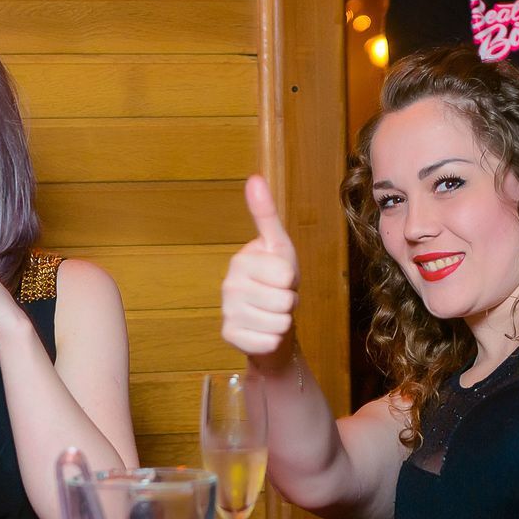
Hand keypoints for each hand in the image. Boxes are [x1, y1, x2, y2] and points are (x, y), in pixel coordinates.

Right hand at [221, 175, 299, 365]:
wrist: (268, 322)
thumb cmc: (276, 281)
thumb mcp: (278, 247)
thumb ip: (266, 215)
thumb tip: (254, 178)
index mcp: (240, 260)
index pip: (285, 273)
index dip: (291, 279)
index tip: (281, 279)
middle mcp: (228, 285)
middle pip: (284, 299)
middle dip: (289, 302)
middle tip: (278, 299)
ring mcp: (227, 312)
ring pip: (279, 321)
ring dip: (283, 320)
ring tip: (272, 314)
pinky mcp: (230, 336)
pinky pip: (268, 340)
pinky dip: (274, 339)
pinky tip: (264, 331)